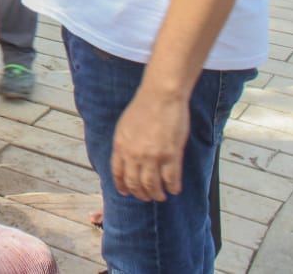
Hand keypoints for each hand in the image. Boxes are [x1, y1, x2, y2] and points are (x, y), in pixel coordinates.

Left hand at [110, 86, 189, 201]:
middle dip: (141, 194)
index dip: (122, 186)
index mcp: (120, 146)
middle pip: (134, 183)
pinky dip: (173, 187)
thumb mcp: (125, 126)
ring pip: (152, 186)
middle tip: (147, 197)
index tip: (126, 193)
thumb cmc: (144, 107)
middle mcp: (134, 154)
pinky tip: (174, 189)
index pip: (118, 173)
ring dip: (156, 194)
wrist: (160, 96)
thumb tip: (126, 159)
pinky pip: (171, 179)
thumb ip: (125, 144)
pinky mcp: (171, 155)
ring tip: (160, 196)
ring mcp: (152, 156)